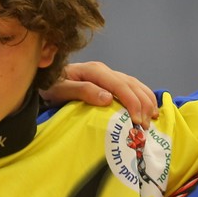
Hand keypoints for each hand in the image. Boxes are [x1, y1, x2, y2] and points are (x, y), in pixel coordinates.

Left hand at [41, 61, 158, 127]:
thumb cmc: (51, 86)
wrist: (45, 81)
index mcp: (95, 71)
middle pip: (131, 85)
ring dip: (146, 101)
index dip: (131, 102)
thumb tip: (107, 98)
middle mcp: (104, 71)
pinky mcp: (110, 82)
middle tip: (145, 125)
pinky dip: (143, 97)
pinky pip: (132, 87)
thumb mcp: (61, 89)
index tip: (137, 120)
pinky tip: (148, 108)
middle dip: (142, 105)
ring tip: (152, 118)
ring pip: (135, 85)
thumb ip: (83, 91)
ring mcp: (108, 75)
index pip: (119, 85)